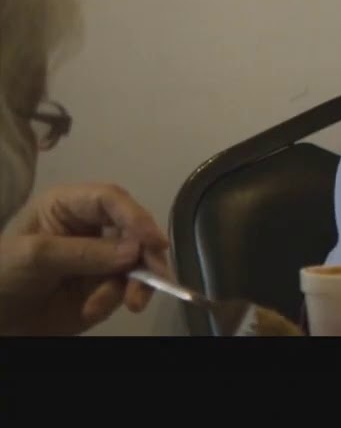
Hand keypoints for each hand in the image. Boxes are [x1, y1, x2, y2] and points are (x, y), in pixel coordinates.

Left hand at [0, 183, 171, 335]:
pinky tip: (93, 310)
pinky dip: (117, 300)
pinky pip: (126, 288)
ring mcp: (102, 257)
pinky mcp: (106, 285)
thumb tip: (135, 251)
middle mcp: (93, 227)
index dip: (135, 216)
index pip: (111, 200)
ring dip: (138, 284)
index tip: (154, 242)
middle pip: (134, 229)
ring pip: (139, 261)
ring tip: (133, 304)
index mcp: (71, 205)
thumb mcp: (34, 256)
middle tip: (156, 277)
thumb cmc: (3, 273)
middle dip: (147, 254)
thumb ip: (83, 252)